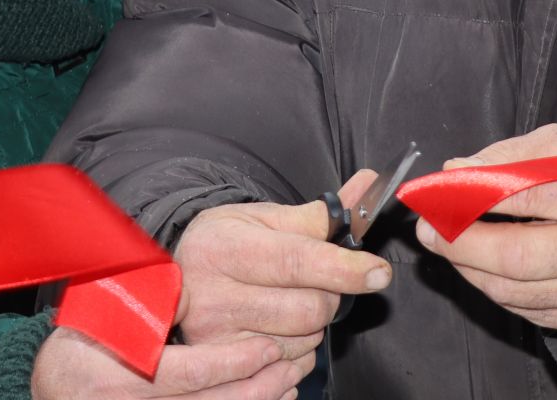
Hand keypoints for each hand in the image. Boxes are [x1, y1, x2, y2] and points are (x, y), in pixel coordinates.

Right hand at [31, 327, 311, 399]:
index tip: (267, 347)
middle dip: (257, 387)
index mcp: (119, 380)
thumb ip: (146, 305)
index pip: (190, 374)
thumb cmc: (80, 344)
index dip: (233, 362)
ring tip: (287, 381)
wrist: (53, 389)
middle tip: (289, 364)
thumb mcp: (102, 315)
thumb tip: (192, 290)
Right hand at [173, 168, 391, 351]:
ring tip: (289, 304)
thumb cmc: (227, 243)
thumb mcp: (265, 219)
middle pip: (308, 309)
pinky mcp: (221, 368)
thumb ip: (320, 214)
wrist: (179, 278)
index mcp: (225, 248)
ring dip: (314, 327)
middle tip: (316, 283)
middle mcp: (214, 297)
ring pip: (303, 343)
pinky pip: (288, 370)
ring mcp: (215, 339)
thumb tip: (368, 186)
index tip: (377, 272)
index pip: (297, 261)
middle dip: (330, 296)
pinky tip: (282, 332)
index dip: (344, 269)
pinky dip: (299, 353)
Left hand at [414, 124, 556, 331]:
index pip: (532, 194)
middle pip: (519, 256)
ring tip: (447, 244)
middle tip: (428, 230)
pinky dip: (492, 286)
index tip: (439, 190)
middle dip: (461, 243)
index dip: (477, 193)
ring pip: (514, 290)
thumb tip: (457, 172)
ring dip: (469, 267)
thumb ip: (511, 155)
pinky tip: (481, 265)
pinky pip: (523, 309)